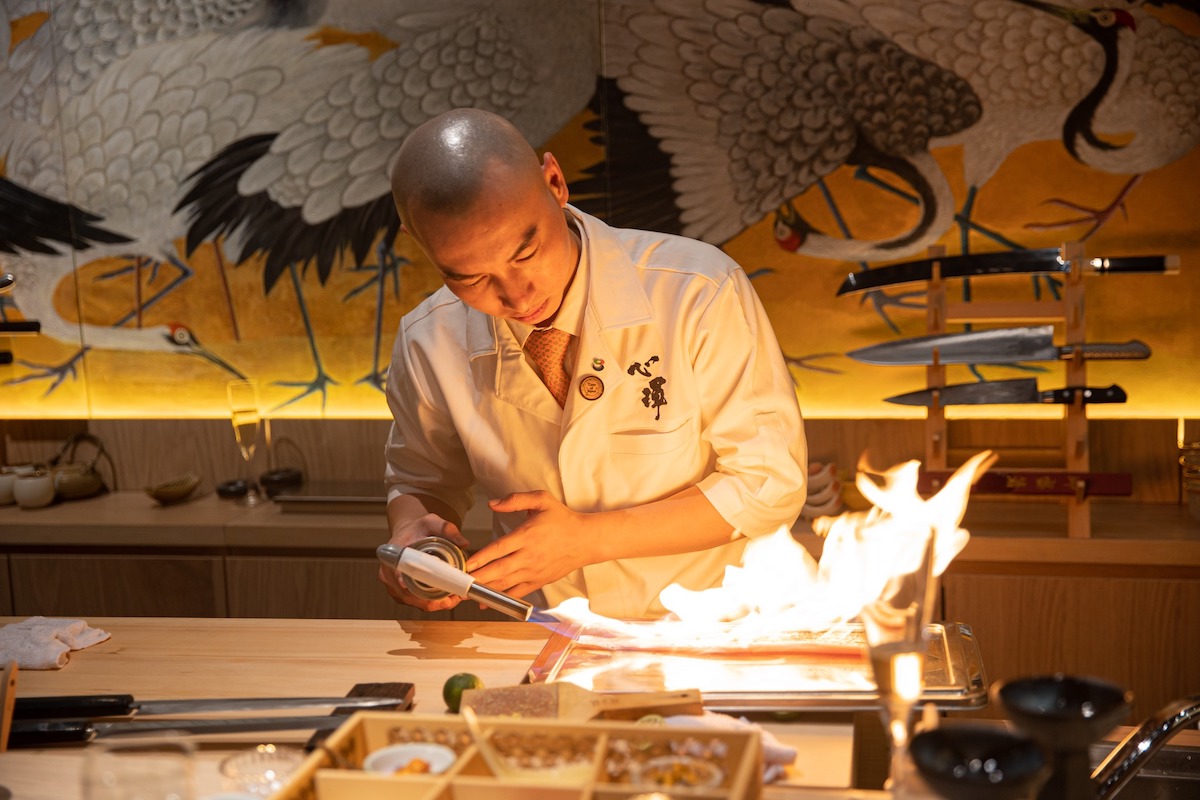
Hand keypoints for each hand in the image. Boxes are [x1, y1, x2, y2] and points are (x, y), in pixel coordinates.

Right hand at [378, 512, 470, 611]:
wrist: (409, 533)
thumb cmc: (418, 528)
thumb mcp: (431, 522)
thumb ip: (446, 529)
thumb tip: (463, 542)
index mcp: (393, 555)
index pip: (397, 574)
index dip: (411, 585)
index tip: (427, 592)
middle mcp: (388, 573)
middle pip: (408, 595)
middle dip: (431, 600)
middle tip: (453, 597)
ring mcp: (393, 585)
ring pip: (413, 602)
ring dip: (432, 603)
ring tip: (452, 599)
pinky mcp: (400, 592)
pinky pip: (414, 602)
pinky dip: (429, 603)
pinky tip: (444, 599)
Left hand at [465, 491, 593, 598]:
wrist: (586, 540)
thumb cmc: (562, 520)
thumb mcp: (542, 500)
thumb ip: (516, 499)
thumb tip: (492, 503)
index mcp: (527, 535)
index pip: (500, 548)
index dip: (481, 557)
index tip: (465, 564)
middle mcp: (529, 556)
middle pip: (499, 570)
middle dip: (477, 578)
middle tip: (458, 583)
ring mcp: (534, 571)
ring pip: (505, 583)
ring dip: (484, 589)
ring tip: (465, 593)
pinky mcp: (538, 581)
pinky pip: (516, 593)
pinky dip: (500, 599)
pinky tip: (485, 602)